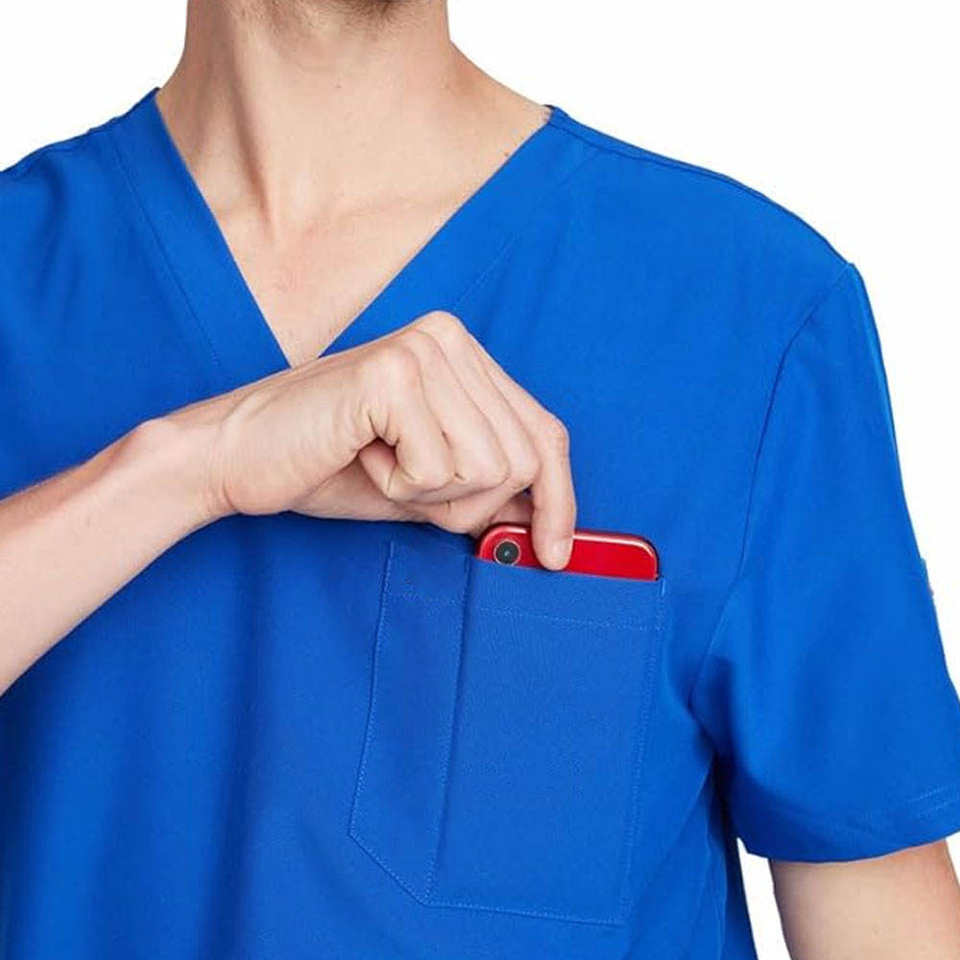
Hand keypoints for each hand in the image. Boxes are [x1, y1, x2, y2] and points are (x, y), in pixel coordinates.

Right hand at [192, 312, 575, 567]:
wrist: (236, 458)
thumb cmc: (329, 467)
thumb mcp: (429, 483)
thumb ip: (488, 490)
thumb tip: (548, 521)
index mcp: (464, 353)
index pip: (543, 431)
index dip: (559, 498)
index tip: (556, 552)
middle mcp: (450, 337)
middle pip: (522, 459)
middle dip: (467, 503)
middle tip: (405, 486)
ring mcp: (423, 349)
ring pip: (490, 468)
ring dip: (431, 495)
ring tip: (380, 465)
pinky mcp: (393, 375)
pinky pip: (440, 470)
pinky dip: (401, 488)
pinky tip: (362, 457)